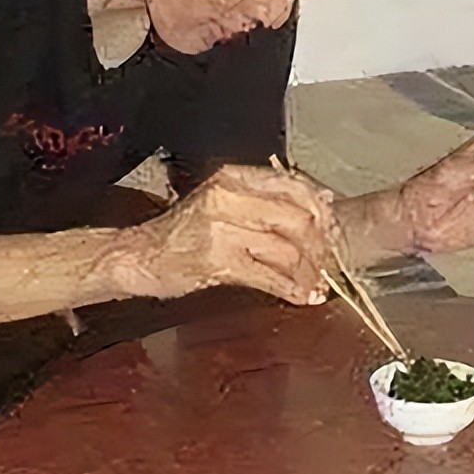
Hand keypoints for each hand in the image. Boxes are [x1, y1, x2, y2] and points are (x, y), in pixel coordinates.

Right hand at [125, 164, 338, 305]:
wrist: (140, 255)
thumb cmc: (183, 233)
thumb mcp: (223, 203)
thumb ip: (265, 201)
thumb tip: (322, 205)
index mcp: (233, 176)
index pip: (294, 184)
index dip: (321, 210)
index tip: (333, 230)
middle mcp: (229, 195)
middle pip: (297, 218)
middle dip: (320, 246)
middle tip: (329, 264)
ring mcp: (222, 227)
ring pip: (287, 249)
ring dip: (309, 273)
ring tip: (317, 286)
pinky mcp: (218, 260)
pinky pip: (269, 276)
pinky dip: (292, 290)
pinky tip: (302, 298)